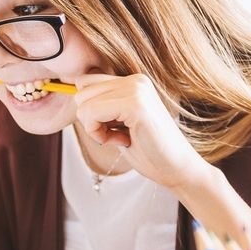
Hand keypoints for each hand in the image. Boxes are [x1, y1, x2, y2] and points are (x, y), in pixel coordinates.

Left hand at [73, 73, 211, 190]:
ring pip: (83, 103)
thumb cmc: (149, 151)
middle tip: (117, 135)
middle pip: (81, 91)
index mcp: (133, 81)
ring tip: (122, 137)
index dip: (90, 111)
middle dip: (91, 120)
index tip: (112, 128)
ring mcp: (136, 89)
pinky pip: (91, 113)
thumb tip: (72, 92)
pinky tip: (122, 141)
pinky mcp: (135, 104)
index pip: (86, 83)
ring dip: (95, 128)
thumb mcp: (119, 123)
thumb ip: (102, 106)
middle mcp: (135, 80)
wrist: (178, 170)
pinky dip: (99, 134)